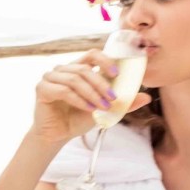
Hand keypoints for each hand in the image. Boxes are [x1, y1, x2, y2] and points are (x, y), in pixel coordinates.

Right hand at [31, 49, 150, 144]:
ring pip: (75, 79)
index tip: (117, 73)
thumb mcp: (105, 109)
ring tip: (102, 107)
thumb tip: (146, 97)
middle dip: (102, 84)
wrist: (58, 135)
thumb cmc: (78, 118)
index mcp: (78, 68)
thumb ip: (123, 103)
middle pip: (85, 68)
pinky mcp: (42, 88)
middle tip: (113, 98)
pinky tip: (88, 109)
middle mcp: (64, 69)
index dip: (105, 60)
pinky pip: (63, 90)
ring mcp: (51, 77)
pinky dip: (79, 100)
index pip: (92, 54)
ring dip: (92, 93)